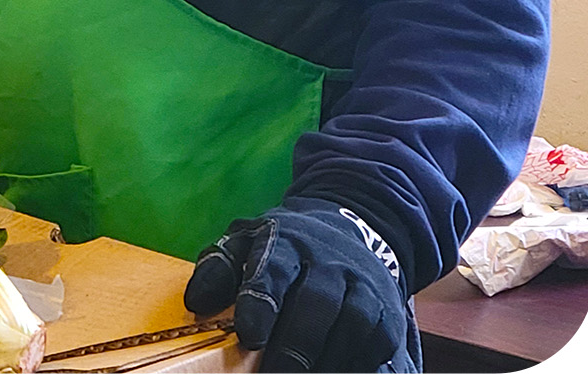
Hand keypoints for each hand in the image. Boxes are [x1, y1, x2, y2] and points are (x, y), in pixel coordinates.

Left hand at [184, 198, 412, 371]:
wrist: (354, 228)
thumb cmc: (284, 246)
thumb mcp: (246, 241)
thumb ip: (219, 268)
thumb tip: (198, 302)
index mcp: (287, 242)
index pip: (274, 269)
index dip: (261, 303)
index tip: (249, 337)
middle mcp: (330, 261)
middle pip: (318, 302)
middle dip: (297, 344)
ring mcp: (365, 285)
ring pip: (355, 325)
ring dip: (330, 359)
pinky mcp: (389, 312)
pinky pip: (381, 343)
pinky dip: (360, 364)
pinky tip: (335, 372)